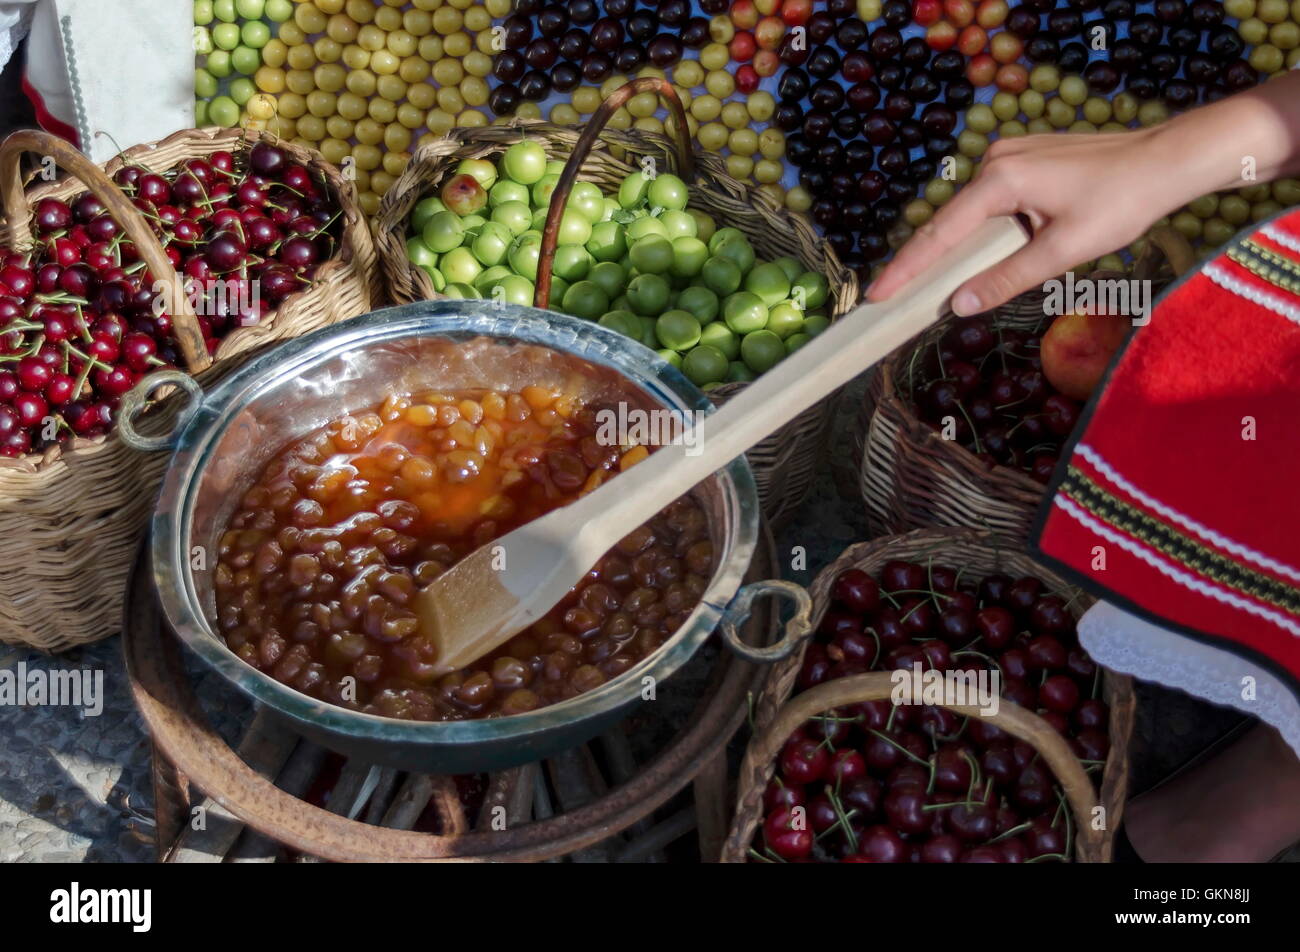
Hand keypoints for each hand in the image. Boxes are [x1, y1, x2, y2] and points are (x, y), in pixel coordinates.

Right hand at [868, 130, 1175, 314]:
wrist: (1164, 161)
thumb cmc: (1122, 203)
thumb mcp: (1065, 249)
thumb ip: (1009, 278)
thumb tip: (960, 304)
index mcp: (1000, 179)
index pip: (940, 233)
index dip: (906, 268)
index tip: (877, 295)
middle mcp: (996, 161)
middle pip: (949, 222)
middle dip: (922, 262)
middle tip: (893, 298)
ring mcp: (1008, 155)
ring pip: (970, 214)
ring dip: (957, 248)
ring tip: (930, 284)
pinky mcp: (1023, 159)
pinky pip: (988, 203)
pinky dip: (978, 231)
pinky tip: (975, 256)